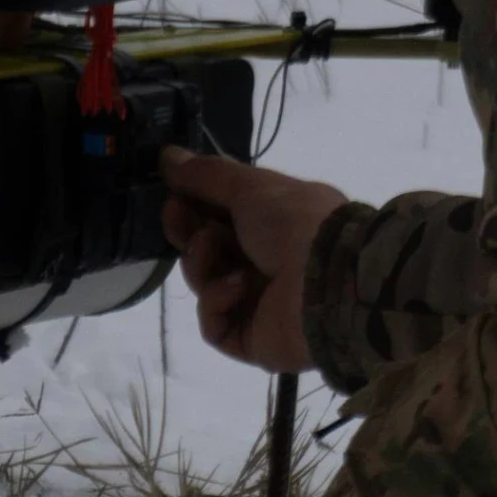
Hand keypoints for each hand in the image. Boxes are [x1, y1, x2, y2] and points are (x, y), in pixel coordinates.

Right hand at [159, 146, 347, 373]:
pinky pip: (213, 324)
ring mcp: (257, 305)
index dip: (192, 207)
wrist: (330, 280)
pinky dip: (217, 302)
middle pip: (206, 252)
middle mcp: (264, 265)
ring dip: (201, 263)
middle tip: (177, 217)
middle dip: (188, 233)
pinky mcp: (250, 340)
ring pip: (204, 284)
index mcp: (272, 227)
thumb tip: (166, 155)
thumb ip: (206, 175)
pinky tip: (237, 288)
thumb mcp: (251, 187)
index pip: (220, 219)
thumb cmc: (296, 224)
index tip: (172, 195)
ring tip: (216, 252)